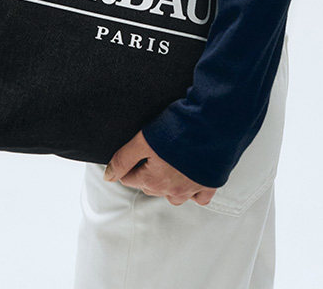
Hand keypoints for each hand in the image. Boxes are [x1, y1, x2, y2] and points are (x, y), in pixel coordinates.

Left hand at [103, 129, 217, 206]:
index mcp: (153, 181)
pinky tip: (190, 174)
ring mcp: (192, 189)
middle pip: (150, 186)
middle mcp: (172, 190)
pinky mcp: (210, 184)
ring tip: (169, 161)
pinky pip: (199, 196)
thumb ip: (123, 159)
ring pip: (173, 194)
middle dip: (146, 172)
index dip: (128, 162)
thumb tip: (108, 176)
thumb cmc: (179, 128)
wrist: (214, 125)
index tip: (134, 150)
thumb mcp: (143, 140)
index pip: (129, 178)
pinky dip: (193, 190)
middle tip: (151, 150)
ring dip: (167, 183)